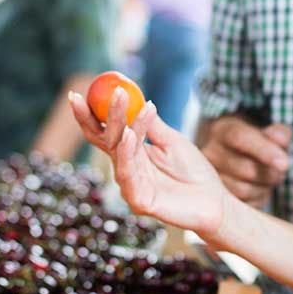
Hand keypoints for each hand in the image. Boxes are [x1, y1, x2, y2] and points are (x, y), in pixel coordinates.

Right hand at [70, 87, 231, 239]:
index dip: (88, 115)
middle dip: (102, 114)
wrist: (214, 202)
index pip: (104, 132)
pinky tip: (130, 135)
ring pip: (118, 152)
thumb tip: (135, 97)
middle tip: (110, 91)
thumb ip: (151, 124)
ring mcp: (130, 186)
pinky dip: (128, 153)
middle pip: (107, 139)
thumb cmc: (193, 172)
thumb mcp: (172, 140)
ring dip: (120, 125)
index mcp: (130, 154)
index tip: (78, 93)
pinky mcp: (138, 201)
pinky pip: (129, 174)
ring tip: (123, 102)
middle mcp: (125, 169)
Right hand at [200, 116, 291, 207]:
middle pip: (245, 169)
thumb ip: (279, 134)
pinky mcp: (215, 199)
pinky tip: (256, 189)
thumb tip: (278, 139)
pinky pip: (242, 204)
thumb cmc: (258, 145)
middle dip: (270, 174)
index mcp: (223, 131)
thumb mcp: (270, 134)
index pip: (239, 137)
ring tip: (266, 180)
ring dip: (263, 188)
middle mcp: (210, 153)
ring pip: (243, 190)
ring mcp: (208, 178)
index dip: (264, 151)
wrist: (236, 158)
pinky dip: (256, 200)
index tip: (284, 164)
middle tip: (278, 171)